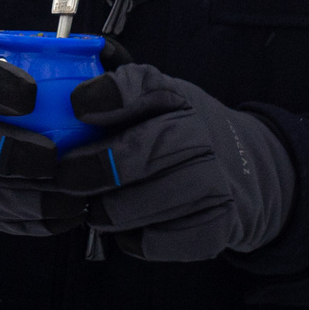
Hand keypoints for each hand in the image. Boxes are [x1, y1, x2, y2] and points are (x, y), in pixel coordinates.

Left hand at [63, 63, 292, 260]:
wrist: (244, 170)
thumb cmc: (176, 131)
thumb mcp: (151, 98)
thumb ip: (110, 88)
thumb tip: (65, 69)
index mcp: (173, 96)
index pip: (145, 85)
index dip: (110, 95)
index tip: (76, 107)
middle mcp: (200, 133)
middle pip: (148, 149)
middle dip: (98, 167)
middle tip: (64, 178)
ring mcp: (216, 180)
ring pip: (156, 200)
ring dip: (113, 209)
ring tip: (93, 209)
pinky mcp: (218, 224)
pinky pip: (168, 239)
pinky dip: (140, 239)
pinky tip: (128, 230)